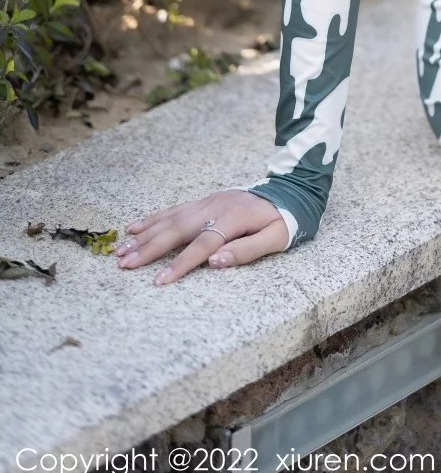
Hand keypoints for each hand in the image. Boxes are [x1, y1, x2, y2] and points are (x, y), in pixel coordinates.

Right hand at [115, 190, 289, 283]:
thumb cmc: (280, 221)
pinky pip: (174, 210)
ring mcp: (206, 202)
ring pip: (170, 219)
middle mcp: (214, 207)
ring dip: (145, 235)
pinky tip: (134, 228)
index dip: (181, 264)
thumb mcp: (275, 238)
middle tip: (124, 265)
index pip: (202, 245)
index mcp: (233, 219)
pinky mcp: (203, 201)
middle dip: (149, 249)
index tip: (159, 281)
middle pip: (177, 230)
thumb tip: (215, 263)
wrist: (287, 191)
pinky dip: (153, 219)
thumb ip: (246, 251)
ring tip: (121, 251)